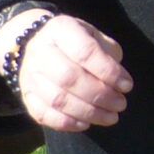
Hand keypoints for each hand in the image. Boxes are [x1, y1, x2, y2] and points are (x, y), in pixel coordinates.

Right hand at [0, 11, 132, 131]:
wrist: (38, 44)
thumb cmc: (75, 42)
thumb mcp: (94, 36)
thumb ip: (108, 53)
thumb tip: (119, 81)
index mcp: (60, 30)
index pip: (85, 52)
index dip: (108, 72)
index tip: (127, 85)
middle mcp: (40, 51)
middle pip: (70, 78)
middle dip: (100, 95)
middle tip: (121, 104)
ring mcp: (29, 75)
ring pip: (58, 100)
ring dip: (88, 113)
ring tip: (111, 117)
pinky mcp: (26, 96)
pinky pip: (43, 115)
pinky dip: (67, 123)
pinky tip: (86, 123)